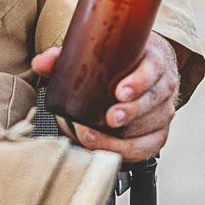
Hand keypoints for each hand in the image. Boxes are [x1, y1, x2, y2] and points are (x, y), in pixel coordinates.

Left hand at [32, 32, 179, 162]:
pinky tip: (106, 148)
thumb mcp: (97, 53)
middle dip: (130, 112)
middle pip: (153, 101)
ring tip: (93, 135)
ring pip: (150, 127)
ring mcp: (163, 111)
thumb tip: (40, 63)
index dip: (139, 81)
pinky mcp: (158, 133)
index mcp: (153, 60)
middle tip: (109, 118)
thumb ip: (66, 57)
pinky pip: (147, 147)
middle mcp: (163, 86)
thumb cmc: (118, 62)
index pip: (153, 69)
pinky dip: (126, 151)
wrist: (140, 69)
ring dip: (123, 136)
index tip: (120, 91)